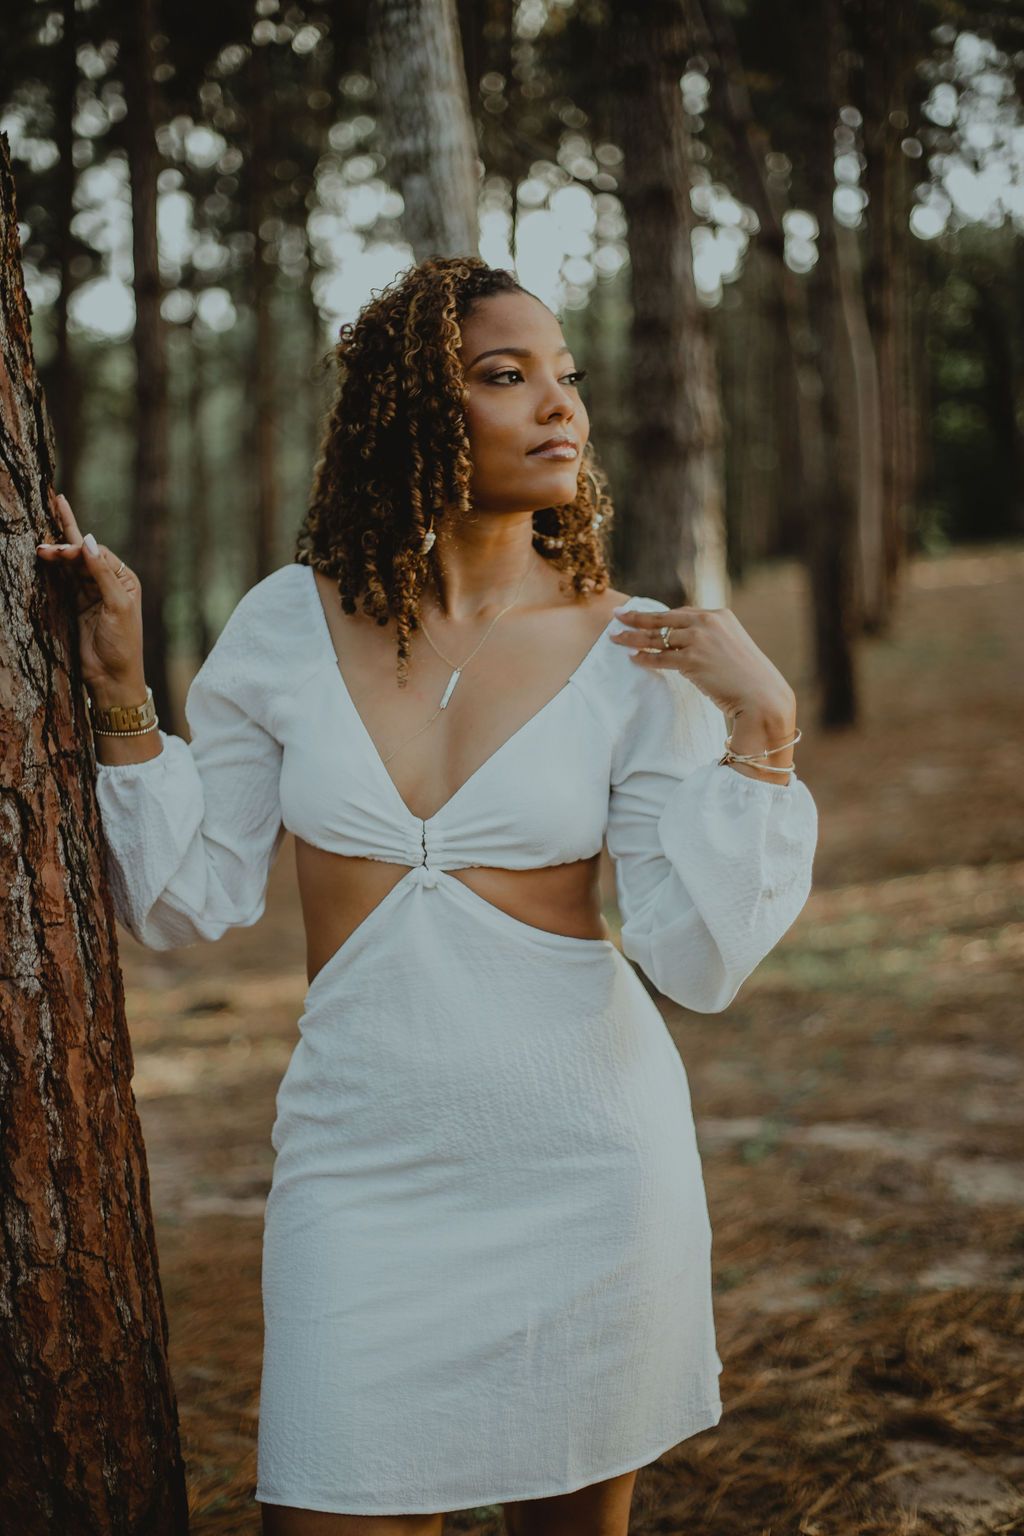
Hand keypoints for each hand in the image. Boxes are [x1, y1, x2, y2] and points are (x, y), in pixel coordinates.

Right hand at [36, 493, 146, 697]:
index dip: (80, 550)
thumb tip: (88, 541)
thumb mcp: (117, 605)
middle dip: (64, 548)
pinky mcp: (75, 606)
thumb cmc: (123, 643)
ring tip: (40, 550)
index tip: (62, 552)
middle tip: (43, 547)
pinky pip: (63, 583)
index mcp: (125, 580)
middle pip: (83, 557)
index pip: (99, 555)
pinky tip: (44, 560)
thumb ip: (102, 573)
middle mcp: (109, 584)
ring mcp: (90, 595)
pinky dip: (53, 572)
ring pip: (71, 568)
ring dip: (57, 558)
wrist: (111, 676)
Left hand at [609, 603, 795, 723]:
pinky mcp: (692, 661)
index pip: (680, 613)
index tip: (641, 613)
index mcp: (719, 615)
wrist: (763, 696)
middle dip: (636, 617)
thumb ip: (711, 639)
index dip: (658, 615)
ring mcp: (699, 640)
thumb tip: (684, 643)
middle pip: (663, 619)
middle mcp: (708, 622)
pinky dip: (643, 658)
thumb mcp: (732, 646)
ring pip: (656, 637)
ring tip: (615, 638)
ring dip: (632, 638)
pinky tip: (632, 658)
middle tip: (617, 615)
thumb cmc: (748, 677)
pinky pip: (660, 658)